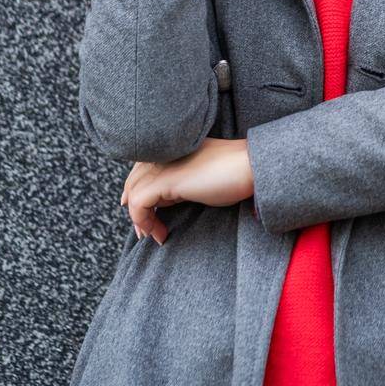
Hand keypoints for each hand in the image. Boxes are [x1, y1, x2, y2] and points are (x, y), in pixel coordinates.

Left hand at [120, 137, 253, 244]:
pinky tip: (161, 234)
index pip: (143, 168)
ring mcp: (163, 166)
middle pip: (134, 180)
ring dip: (139, 219)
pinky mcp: (165, 181)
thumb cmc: (236, 173)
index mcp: (175, 150)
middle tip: (146, 231)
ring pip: (133, 193)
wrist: (251, 166)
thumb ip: (184, 181)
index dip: (136, 190)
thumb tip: (170, 198)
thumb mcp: (203, 176)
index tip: (144, 214)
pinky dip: (144, 222)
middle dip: (134, 207)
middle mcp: (165, 154)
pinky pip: (138, 204)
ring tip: (154, 235)